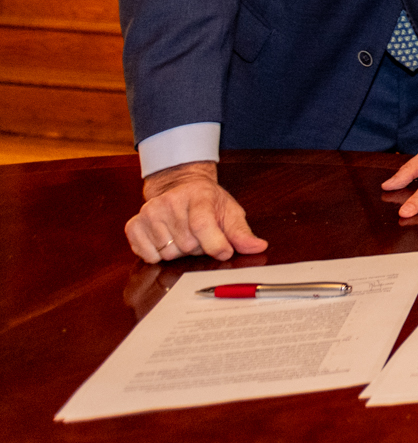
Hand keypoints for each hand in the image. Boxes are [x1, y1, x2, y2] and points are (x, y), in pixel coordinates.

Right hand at [125, 161, 267, 262]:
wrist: (178, 186)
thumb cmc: (207, 201)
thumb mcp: (229, 211)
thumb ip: (241, 232)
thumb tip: (258, 247)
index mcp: (198, 195)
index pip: (202, 225)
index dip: (216, 245)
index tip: (225, 252)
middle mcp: (169, 202)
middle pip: (187, 245)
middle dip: (198, 247)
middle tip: (199, 234)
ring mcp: (149, 213)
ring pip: (168, 254)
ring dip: (179, 251)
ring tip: (183, 234)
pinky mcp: (134, 225)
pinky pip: (148, 256)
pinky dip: (159, 255)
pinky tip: (166, 239)